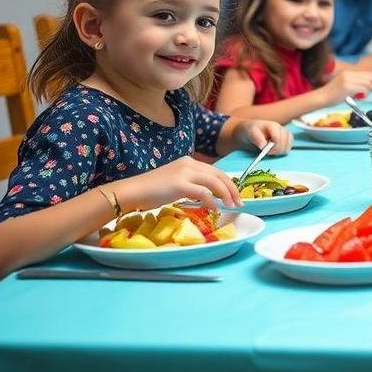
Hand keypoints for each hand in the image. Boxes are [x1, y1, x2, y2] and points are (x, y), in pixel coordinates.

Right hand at [113, 156, 241, 210]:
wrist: (131, 191)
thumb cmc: (151, 191)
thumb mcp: (175, 183)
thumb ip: (191, 184)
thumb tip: (208, 196)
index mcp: (189, 162)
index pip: (216, 171)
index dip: (228, 183)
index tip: (235, 195)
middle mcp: (189, 164)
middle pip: (219, 174)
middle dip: (232, 189)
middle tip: (240, 202)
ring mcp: (184, 172)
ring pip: (214, 181)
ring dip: (226, 194)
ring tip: (232, 206)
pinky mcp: (179, 184)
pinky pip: (203, 192)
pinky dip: (212, 201)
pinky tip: (214, 209)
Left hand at [235, 119, 292, 155]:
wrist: (248, 132)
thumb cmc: (249, 131)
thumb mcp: (251, 132)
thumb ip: (257, 138)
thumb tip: (264, 147)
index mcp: (273, 126)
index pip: (279, 138)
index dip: (274, 146)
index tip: (267, 152)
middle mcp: (281, 129)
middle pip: (286, 142)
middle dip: (278, 149)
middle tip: (268, 153)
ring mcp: (284, 135)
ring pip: (289, 145)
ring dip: (281, 151)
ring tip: (271, 152)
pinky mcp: (284, 140)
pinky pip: (288, 147)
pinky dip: (283, 151)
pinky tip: (274, 151)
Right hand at [322, 70, 371, 104]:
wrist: (321, 97)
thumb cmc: (332, 95)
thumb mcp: (343, 85)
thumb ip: (354, 85)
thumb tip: (366, 88)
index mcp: (347, 73)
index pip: (365, 73)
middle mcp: (348, 75)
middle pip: (368, 76)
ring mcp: (347, 80)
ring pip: (366, 82)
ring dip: (370, 89)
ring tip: (367, 94)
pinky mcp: (347, 87)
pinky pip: (362, 89)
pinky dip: (366, 93)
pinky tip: (363, 97)